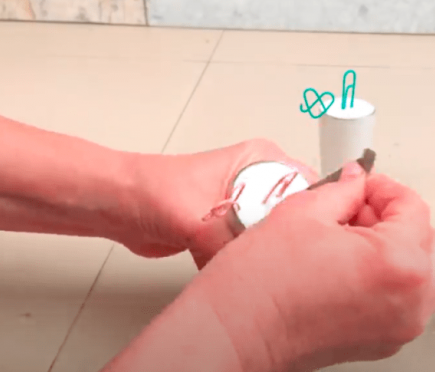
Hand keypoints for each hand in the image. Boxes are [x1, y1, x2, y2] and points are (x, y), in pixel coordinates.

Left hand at [123, 139, 317, 265]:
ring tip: (264, 272)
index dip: (316, 215)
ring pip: (275, 238)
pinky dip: (247, 267)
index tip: (316, 240)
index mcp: (262, 158)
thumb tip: (255, 263)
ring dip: (267, 257)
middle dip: (290, 241)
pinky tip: (243, 277)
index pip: (309, 186)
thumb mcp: (199, 217)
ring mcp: (247, 204)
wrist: (119, 208)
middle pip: (297, 216)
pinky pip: (253, 252)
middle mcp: (259, 179)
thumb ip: (230, 240)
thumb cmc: (151, 190)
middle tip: (288, 263)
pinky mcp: (233, 229)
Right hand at [193, 162, 434, 370]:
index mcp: (399, 264)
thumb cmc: (261, 284)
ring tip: (354, 240)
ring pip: (428, 276)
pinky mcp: (382, 342)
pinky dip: (391, 278)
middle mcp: (409, 301)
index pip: (413, 208)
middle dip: (405, 221)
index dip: (383, 188)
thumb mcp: (303, 211)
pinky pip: (406, 301)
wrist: (236, 331)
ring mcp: (398, 327)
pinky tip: (349, 266)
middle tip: (364, 212)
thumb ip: (343, 190)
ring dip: (402, 250)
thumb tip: (356, 182)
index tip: (361, 186)